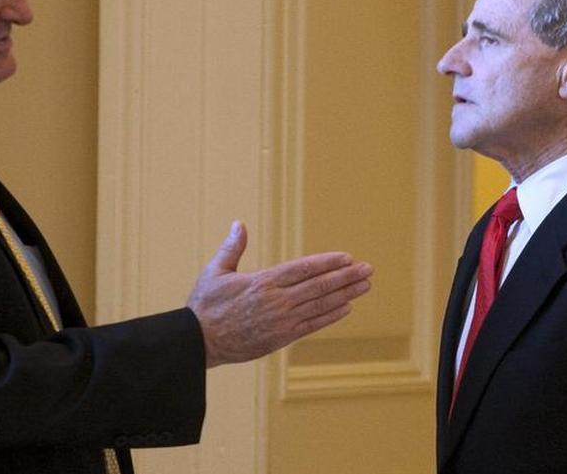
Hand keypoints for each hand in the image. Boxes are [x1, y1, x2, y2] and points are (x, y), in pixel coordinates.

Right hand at [186, 221, 372, 367]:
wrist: (199, 342)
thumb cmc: (205, 305)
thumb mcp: (214, 271)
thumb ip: (232, 248)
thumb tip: (238, 224)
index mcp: (262, 282)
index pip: (303, 269)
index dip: (327, 263)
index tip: (347, 258)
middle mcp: (277, 301)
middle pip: (318, 286)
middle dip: (345, 277)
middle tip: (368, 270)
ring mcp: (281, 321)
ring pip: (320, 305)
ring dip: (345, 294)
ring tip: (365, 285)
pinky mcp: (281, 338)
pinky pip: (312, 326)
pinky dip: (330, 316)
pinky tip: (346, 308)